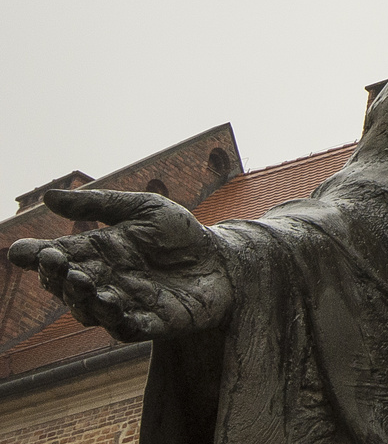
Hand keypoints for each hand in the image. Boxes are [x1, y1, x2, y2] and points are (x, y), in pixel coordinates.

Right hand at [7, 189, 230, 341]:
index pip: (59, 258)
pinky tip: (111, 306)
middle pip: (68, 287)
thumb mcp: (143, 208)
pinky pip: (127, 328)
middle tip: (54, 262)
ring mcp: (125, 306)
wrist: (224, 259)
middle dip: (57, 277)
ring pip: (91, 311)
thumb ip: (98, 204)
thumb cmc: (180, 234)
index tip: (23, 252)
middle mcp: (104, 283)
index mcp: (97, 254)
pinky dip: (116, 320)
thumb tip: (46, 197)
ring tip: (80, 281)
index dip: (38, 257)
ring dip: (81, 299)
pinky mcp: (151, 324)